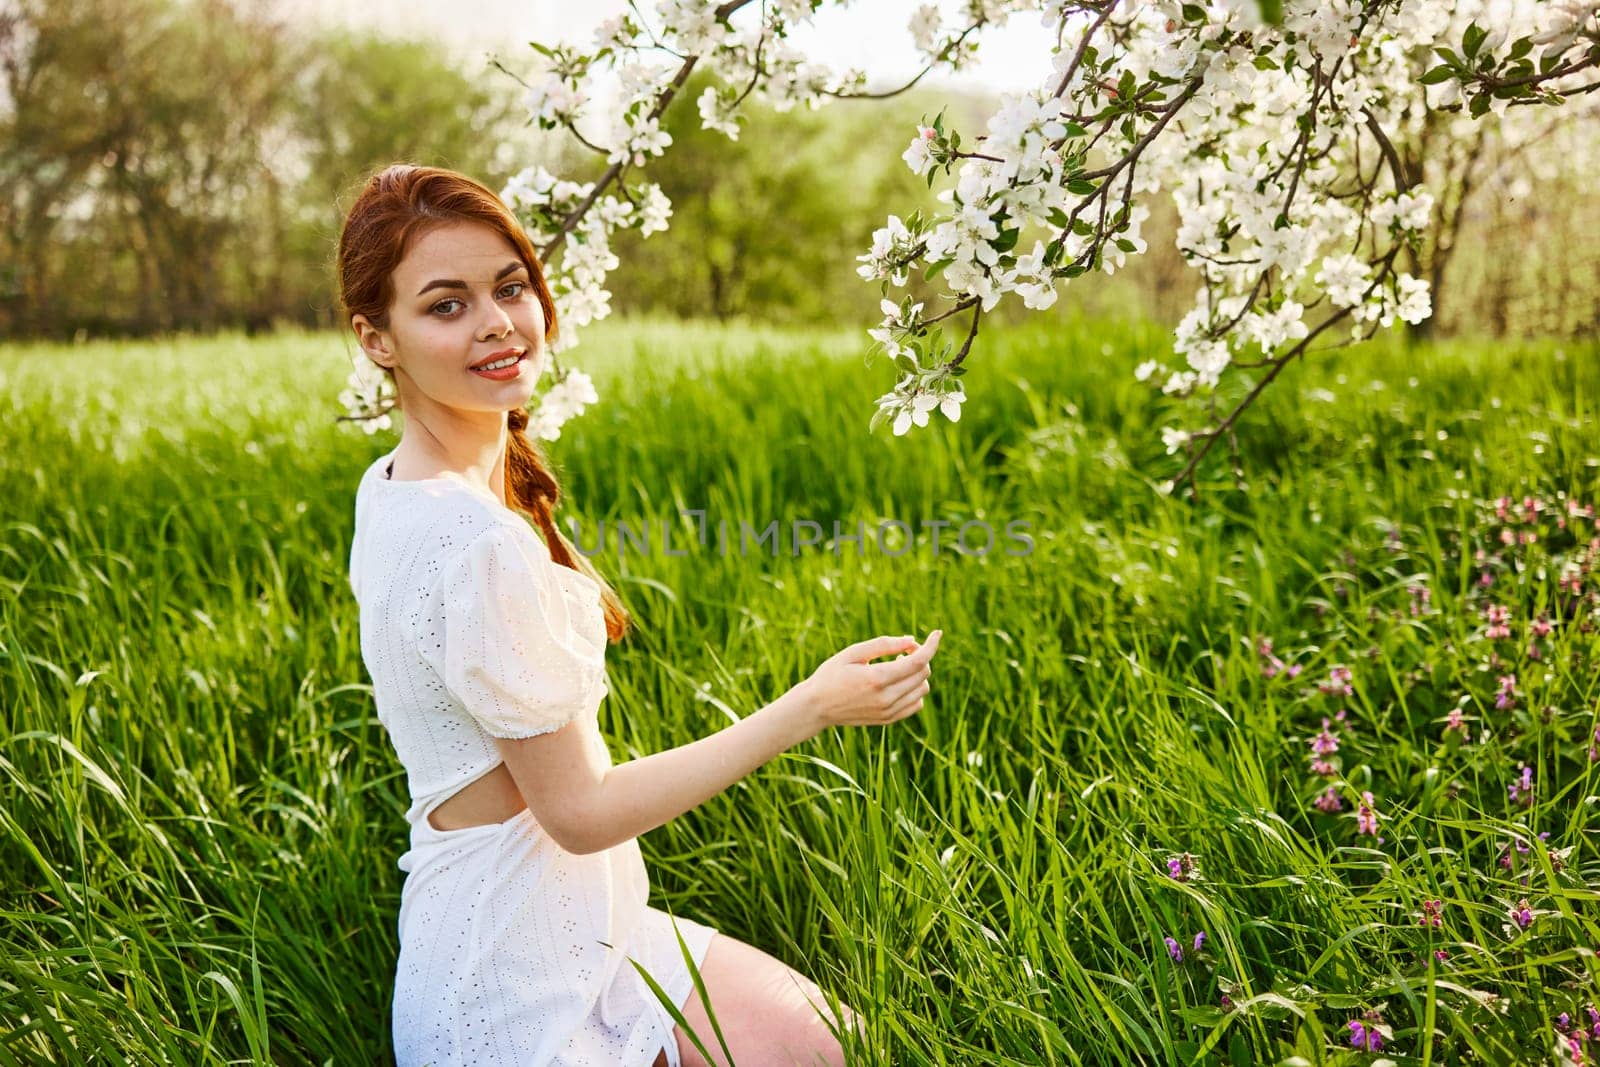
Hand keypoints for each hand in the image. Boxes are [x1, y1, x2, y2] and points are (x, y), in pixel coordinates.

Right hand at [796, 630, 942, 730]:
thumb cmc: (831, 675)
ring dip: (918, 674)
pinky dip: (914, 691)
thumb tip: (911, 640)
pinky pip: (916, 704)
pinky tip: (898, 683)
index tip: (937, 633)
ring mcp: (888, 712)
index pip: (918, 661)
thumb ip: (884, 645)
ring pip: (922, 689)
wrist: (816, 707)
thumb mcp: (853, 653)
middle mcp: (886, 698)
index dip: (931, 645)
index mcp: (877, 678)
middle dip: (920, 657)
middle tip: (902, 650)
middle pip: (923, 674)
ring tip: (897, 666)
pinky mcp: (888, 720)